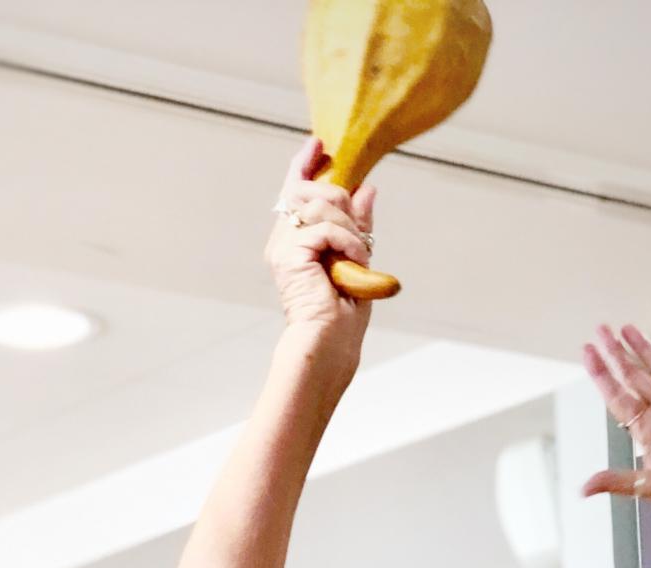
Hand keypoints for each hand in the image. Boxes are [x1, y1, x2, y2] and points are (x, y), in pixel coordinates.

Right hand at [266, 138, 375, 345]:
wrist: (332, 341)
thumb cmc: (343, 311)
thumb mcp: (358, 255)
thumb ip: (358, 223)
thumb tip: (367, 187)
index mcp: (294, 239)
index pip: (294, 190)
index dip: (305, 163)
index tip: (319, 143)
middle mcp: (283, 240)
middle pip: (308, 189)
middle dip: (339, 198)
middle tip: (357, 230)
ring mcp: (283, 246)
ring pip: (320, 205)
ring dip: (349, 226)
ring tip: (358, 255)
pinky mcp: (289, 254)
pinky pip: (325, 227)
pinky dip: (348, 241)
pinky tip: (354, 261)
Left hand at [581, 325, 650, 564]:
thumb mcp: (650, 487)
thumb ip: (617, 481)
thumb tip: (584, 489)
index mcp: (647, 431)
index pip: (618, 396)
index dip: (602, 374)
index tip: (588, 351)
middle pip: (636, 377)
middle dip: (618, 354)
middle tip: (601, 329)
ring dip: (648, 349)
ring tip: (629, 328)